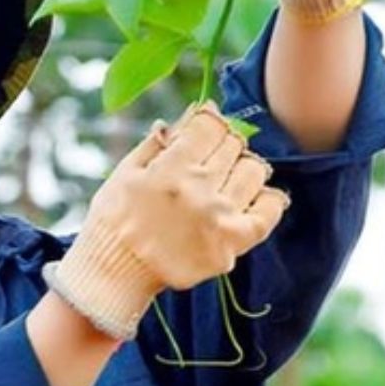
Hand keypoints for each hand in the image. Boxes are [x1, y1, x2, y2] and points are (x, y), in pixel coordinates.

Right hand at [42, 102, 288, 339]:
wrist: (116, 272)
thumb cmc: (115, 217)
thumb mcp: (127, 170)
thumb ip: (159, 141)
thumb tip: (191, 113)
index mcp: (172, 167)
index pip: (210, 125)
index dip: (209, 118)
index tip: (205, 122)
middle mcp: (200, 190)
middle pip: (232, 145)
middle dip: (222, 142)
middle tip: (210, 152)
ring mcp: (219, 219)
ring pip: (253, 171)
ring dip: (243, 166)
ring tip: (228, 174)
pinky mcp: (230, 247)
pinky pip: (267, 213)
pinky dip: (268, 199)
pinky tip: (257, 195)